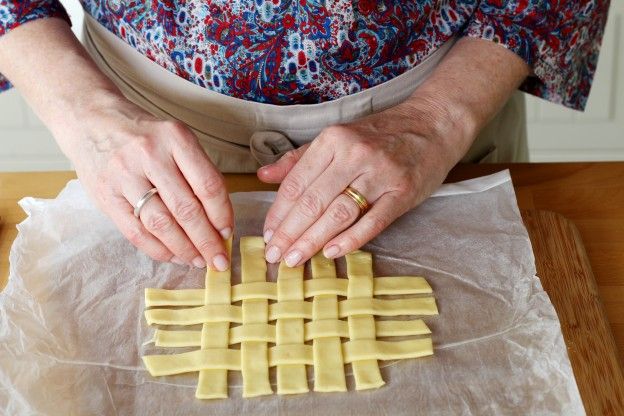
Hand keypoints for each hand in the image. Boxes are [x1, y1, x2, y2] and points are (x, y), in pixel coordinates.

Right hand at [64, 93, 232, 268]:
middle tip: (219, 261)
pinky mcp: (105, 195)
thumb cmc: (142, 134)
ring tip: (198, 261)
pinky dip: (158, 249)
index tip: (228, 233)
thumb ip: (196, 172)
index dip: (223, 215)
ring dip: (184, 249)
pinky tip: (173, 256)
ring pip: (162, 225)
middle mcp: (150, 155)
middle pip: (187, 209)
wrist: (90, 119)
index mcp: (175, 138)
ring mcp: (125, 176)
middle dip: (207, 241)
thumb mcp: (175, 138)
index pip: (208, 185)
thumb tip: (218, 220)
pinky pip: (136, 232)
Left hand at [257, 100, 470, 266]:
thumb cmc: (380, 134)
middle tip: (275, 255)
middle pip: (313, 201)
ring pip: (339, 213)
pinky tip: (332, 252)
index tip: (268, 235)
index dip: (278, 213)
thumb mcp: (337, 137)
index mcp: (333, 140)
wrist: (432, 124)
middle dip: (290, 232)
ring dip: (313, 240)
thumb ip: (300, 159)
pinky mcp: (402, 192)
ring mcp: (380, 174)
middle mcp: (354, 155)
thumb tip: (263, 176)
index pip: (297, 183)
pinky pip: (373, 221)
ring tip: (295, 260)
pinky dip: (351, 239)